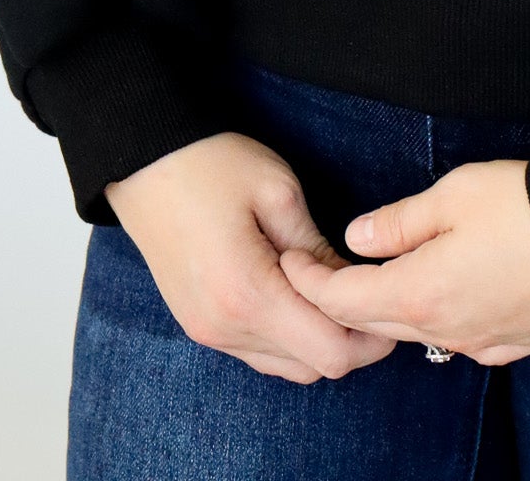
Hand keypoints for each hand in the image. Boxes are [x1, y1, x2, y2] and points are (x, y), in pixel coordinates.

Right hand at [104, 132, 396, 381]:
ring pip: (286, 366)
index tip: (387, 295)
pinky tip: (301, 294)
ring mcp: (208, 332)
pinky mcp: (199, 324)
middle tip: (370, 291)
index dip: (371, 333)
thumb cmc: (211, 165)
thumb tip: (352, 285)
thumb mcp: (278, 192)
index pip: (330, 353)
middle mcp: (225, 328)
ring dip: (320, 340)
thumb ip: (318, 248)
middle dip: (352, 338)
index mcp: (247, 295)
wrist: (142, 161)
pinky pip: (259, 352)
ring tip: (337, 289)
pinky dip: (290, 336)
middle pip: (312, 368)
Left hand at [280, 157, 529, 363]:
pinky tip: (449, 294)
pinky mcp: (518, 344)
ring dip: (394, 310)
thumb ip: (399, 220)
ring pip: (420, 334)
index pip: (343, 299)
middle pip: (376, 325)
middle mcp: (446, 331)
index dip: (309, 281)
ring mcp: (483, 342)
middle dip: (344, 301)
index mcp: (419, 294)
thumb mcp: (454, 194)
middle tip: (325, 270)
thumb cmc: (528, 206)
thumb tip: (357, 237)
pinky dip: (441, 320)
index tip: (290, 262)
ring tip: (384, 276)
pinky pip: (463, 339)